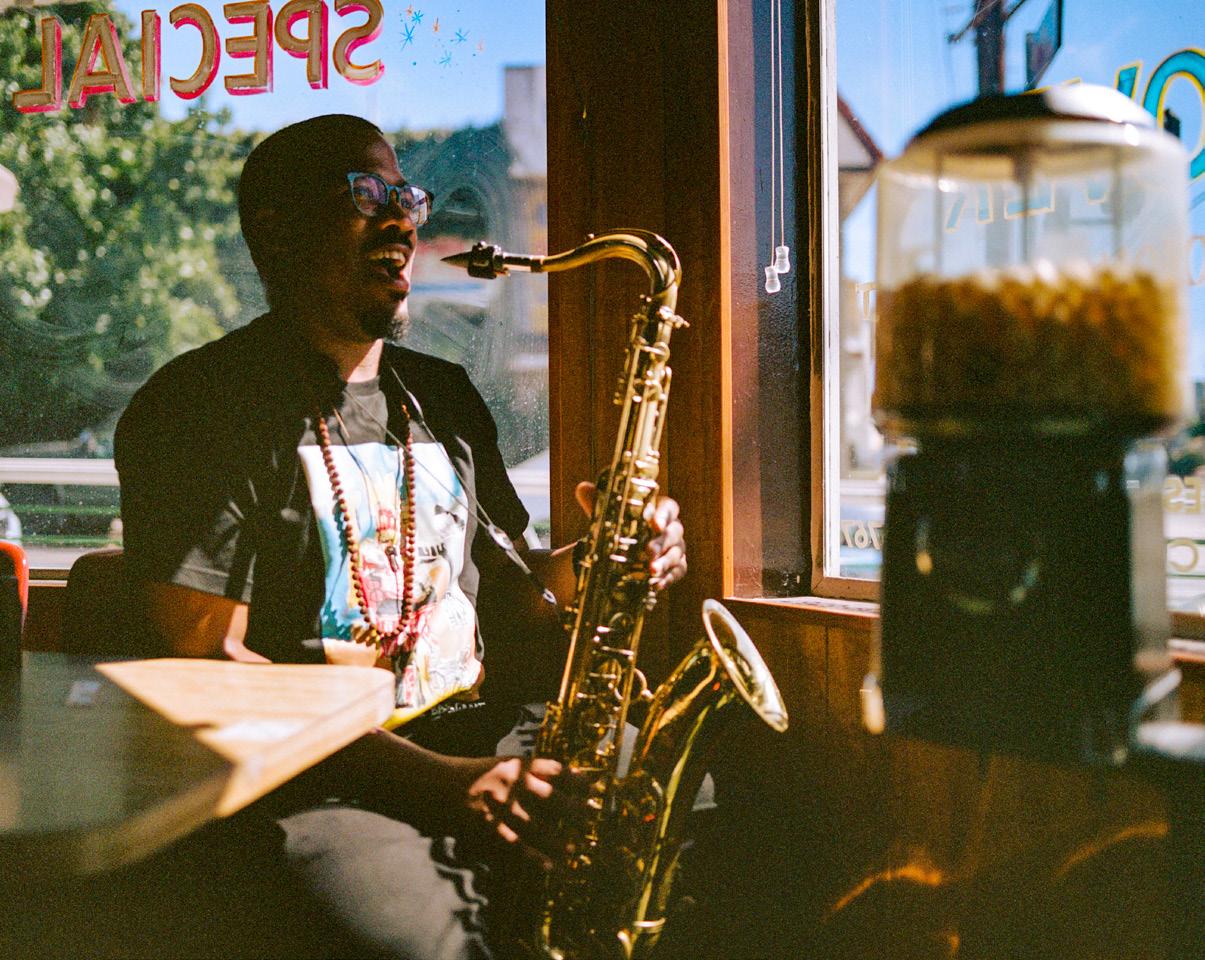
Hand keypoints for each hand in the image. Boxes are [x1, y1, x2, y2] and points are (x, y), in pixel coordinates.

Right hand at [450, 754, 584, 866]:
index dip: (577, 780)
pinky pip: (516, 846)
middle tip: (588, 816)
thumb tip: (568, 775)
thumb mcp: (504, 764)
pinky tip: (549, 866)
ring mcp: (501, 808)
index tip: (590, 788)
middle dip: (574, 809)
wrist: (437, 786)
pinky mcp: (489, 829)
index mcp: (518, 766)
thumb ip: (532, 770)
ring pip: (538, 826)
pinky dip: (534, 858)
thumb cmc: (476, 775)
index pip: (556, 770)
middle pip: (553, 798)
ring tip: (573, 848)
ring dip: (558, 839)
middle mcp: (512, 785)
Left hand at [575, 481, 686, 590]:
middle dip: (661, 543)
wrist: (626, 551)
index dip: (664, 515)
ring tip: (650, 572)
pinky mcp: (677, 567)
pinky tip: (655, 585)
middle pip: (674, 533)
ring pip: (677, 554)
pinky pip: (678, 572)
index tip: (654, 524)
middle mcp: (673, 528)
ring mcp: (677, 548)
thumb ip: (597, 502)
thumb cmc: (622, 527)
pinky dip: (668, 578)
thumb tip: (582, 488)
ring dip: (664, 563)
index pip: (669, 508)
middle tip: (647, 551)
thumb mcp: (609, 516)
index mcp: (661, 510)